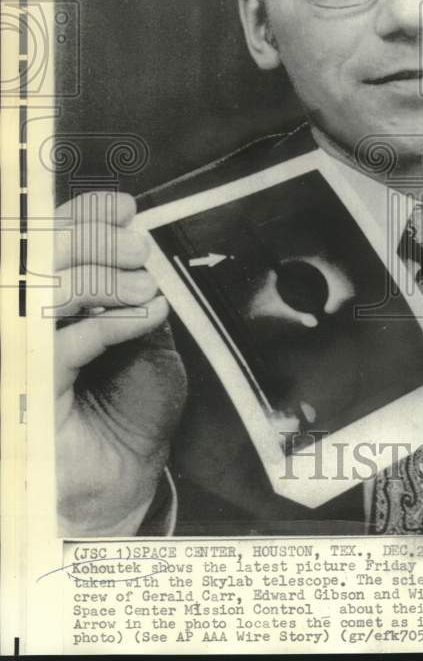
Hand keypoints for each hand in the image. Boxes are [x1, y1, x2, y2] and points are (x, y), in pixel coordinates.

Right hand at [54, 192, 185, 534]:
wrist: (129, 470)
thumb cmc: (131, 403)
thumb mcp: (142, 332)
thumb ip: (130, 289)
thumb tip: (131, 235)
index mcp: (43, 299)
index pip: (47, 242)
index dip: (81, 215)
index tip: (123, 208)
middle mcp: (21, 320)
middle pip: (39, 259)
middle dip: (94, 241)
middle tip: (138, 248)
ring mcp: (19, 354)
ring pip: (45, 294)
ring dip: (104, 280)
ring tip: (147, 289)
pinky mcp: (28, 388)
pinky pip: (64, 343)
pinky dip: (111, 322)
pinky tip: (146, 316)